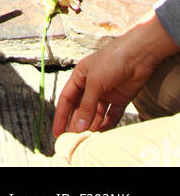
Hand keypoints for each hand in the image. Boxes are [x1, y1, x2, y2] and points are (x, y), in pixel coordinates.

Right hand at [53, 14, 178, 135]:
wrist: (138, 55)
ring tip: (87, 140)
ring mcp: (106, 93)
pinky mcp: (120, 99)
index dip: (61, 115)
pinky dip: (106, 125)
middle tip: (73, 140)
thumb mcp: (94, 83)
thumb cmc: (111, 61)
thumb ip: (86, 106)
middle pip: (81, 108)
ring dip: (91, 126)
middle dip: (77, 124)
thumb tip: (78, 127)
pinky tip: (102, 134)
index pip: (67, 99)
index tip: (57, 132)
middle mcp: (91, 86)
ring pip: (95, 114)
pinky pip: (111, 116)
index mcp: (80, 77)